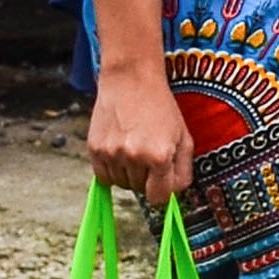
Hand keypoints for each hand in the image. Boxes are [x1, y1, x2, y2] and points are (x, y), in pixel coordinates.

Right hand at [85, 60, 193, 201]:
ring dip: (129, 174)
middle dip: (147, 179)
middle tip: (149, 154)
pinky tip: (120, 149)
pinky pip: (103, 177)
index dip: (162, 193)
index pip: (158, 198)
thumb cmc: (161, 107)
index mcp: (160, 156)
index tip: (161, 183)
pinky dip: (112, 170)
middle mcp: (134, 157)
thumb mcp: (184, 137)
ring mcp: (112, 154)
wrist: (130, 80)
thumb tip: (174, 196)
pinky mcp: (94, 150)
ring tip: (134, 148)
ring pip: (121, 184)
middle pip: (140, 191)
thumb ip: (182, 171)